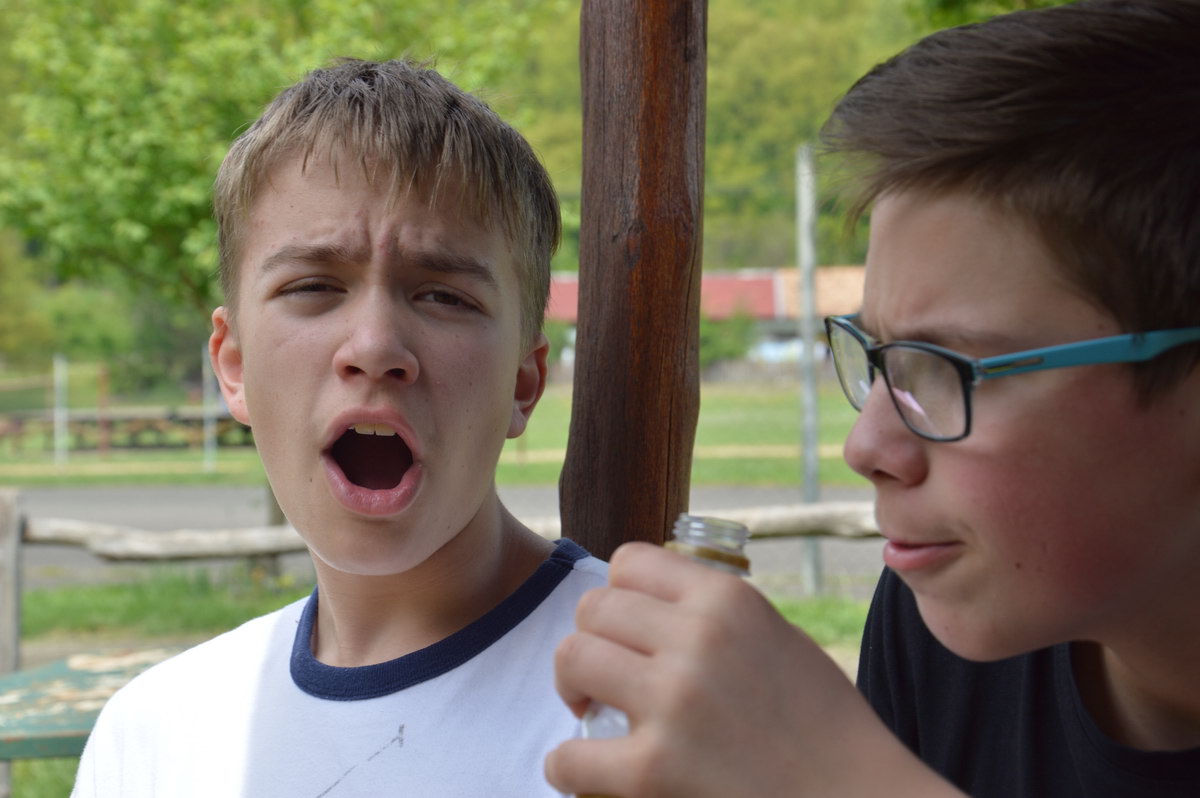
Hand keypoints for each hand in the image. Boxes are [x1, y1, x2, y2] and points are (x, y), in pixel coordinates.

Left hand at [545, 542, 961, 797]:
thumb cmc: (824, 727)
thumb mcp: (776, 639)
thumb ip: (716, 616)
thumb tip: (650, 610)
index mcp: (728, 598)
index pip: (629, 562)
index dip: (618, 596)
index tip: (627, 631)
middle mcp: (697, 638)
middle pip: (593, 608)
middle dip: (592, 642)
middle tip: (606, 679)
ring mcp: (672, 701)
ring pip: (571, 658)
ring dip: (573, 688)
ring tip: (594, 714)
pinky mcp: (652, 770)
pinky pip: (567, 754)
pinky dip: (566, 765)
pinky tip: (587, 768)